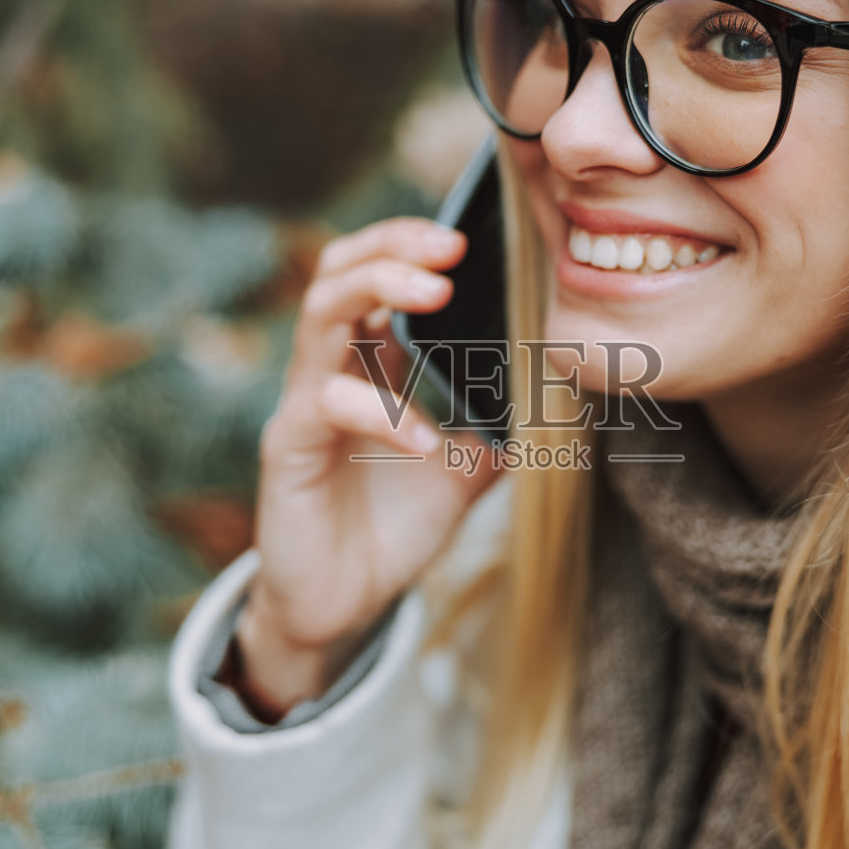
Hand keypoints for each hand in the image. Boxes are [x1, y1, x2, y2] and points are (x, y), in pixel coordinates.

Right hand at [241, 218, 502, 714]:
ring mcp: (302, 407)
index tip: (465, 240)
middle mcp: (327, 372)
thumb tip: (560, 405)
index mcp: (367, 366)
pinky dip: (382, 413)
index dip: (408, 245)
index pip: (371, 274)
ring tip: (436, 291)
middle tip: (449, 245)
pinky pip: (327, 408)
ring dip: (377, 291)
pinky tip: (426, 439)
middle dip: (391, 247)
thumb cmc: (390, 530)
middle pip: (336, 273)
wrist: (340, 608)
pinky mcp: (288, 452)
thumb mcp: (463, 474)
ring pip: (320, 318)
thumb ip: (497, 432)